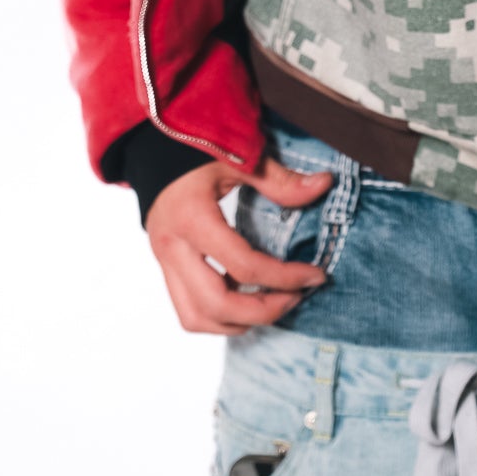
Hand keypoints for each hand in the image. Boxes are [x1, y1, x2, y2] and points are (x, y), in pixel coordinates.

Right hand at [146, 150, 333, 333]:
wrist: (153, 153)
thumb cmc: (196, 153)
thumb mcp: (239, 160)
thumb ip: (280, 179)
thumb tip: (324, 184)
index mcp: (192, 218)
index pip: (243, 266)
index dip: (285, 278)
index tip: (316, 276)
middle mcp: (172, 247)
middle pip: (216, 305)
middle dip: (263, 311)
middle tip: (296, 298)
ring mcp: (164, 262)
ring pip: (196, 318)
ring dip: (238, 322)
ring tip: (273, 305)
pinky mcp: (165, 269)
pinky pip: (188, 311)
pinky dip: (219, 317)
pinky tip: (246, 301)